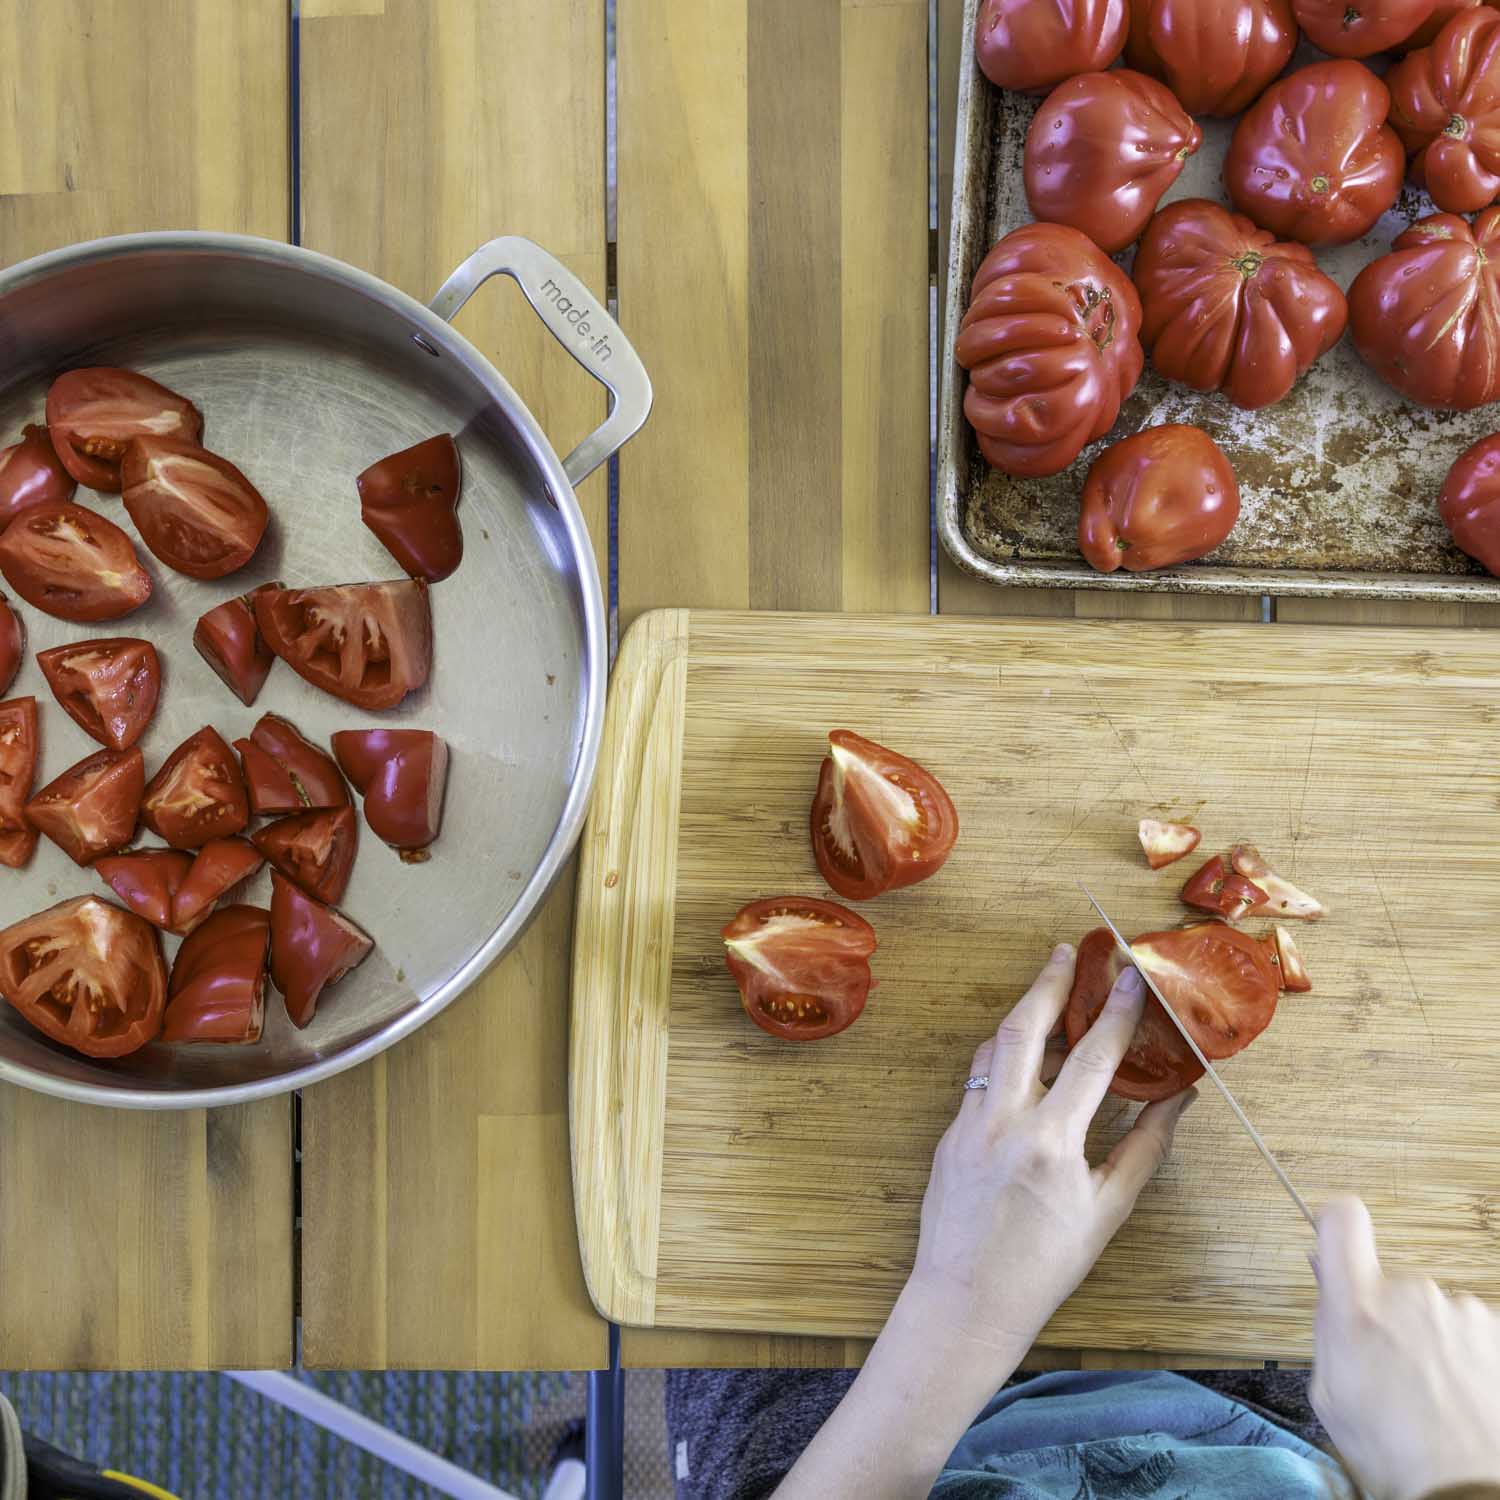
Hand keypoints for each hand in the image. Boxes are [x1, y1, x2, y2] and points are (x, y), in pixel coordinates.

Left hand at [904, 942, 1194, 1382]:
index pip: (1091, 1059)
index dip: (1116, 1012)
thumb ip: (1144, 1147)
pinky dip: (1001, 1057)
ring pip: (992, 1049)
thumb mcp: (1107, 1211)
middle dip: (1048, 985)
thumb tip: (1178, 1099)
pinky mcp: (947, 1135)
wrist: (966, 1301)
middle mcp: (1003, 1122)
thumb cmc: (1045, 1265)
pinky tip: (1022, 1054)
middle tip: (1068, 952)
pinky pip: (976, 1079)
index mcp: (1050, 1143)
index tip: (1132, 974)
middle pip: (1024, 1030)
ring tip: (1049, 993)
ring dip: (1021, 1015)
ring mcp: (967, 1125)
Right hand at [1313, 1195, 1499, 1499]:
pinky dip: (1461, 1354)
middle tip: (1388, 1368)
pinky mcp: (1493, 1330)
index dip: (1335, 1224)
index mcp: (1357, 1307)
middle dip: (1386, 1314)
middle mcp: (1410, 1294)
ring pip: (1430, 1309)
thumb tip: (1326, 1274)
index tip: (1335, 1239)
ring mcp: (1458, 1310)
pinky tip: (1458, 1395)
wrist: (1466, 1488)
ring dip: (1427, 1338)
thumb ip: (1326, 1325)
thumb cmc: (1394, 1451)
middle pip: (1388, 1281)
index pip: (1342, 1220)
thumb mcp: (1329, 1393)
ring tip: (1430, 1393)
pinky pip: (1466, 1328)